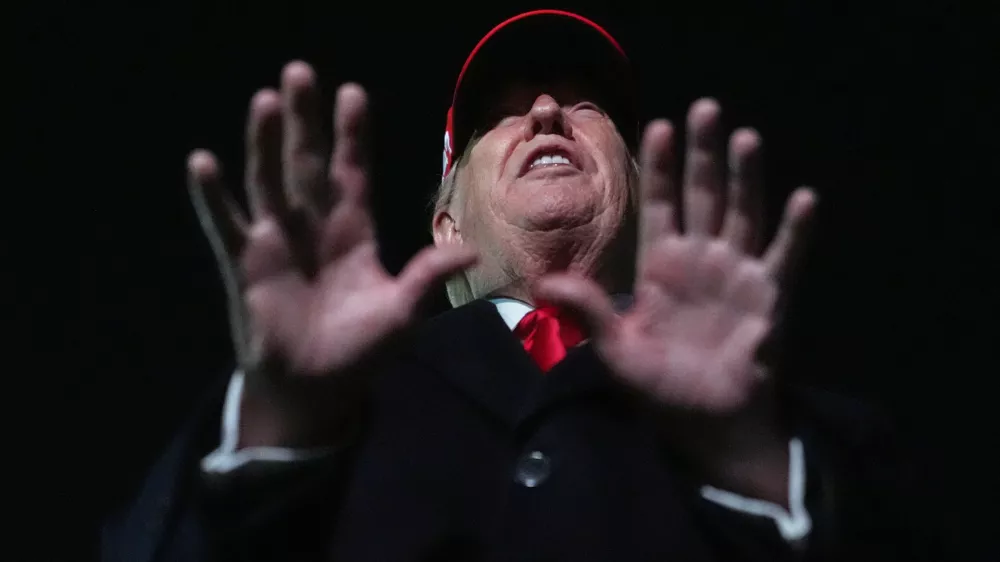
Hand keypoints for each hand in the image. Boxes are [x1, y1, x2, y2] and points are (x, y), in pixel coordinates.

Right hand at [188, 62, 476, 445]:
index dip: (351, 135)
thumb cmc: (360, 352)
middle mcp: (313, 226)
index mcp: (353, 232)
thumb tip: (472, 251)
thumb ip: (428, 278)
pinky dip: (214, 197)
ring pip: (268, 181)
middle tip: (300, 72)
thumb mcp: (402, 315)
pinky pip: (227, 224)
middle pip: (306, 163)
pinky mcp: (246, 265)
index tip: (351, 93)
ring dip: (264, 143)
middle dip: (305, 120)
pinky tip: (203, 162)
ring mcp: (276, 242)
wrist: (316, 391)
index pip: (352, 172)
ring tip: (265, 100)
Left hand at [535, 99, 815, 414]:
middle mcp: (701, 259)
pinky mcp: (770, 297)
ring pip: (742, 213)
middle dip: (702, 154)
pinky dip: (794, 230)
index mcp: (662, 266)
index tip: (659, 126)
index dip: (659, 167)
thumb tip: (543, 283)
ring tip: (745, 137)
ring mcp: (738, 274)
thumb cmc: (660, 389)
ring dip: (745, 177)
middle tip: (706, 108)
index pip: (659, 205)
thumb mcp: (615, 350)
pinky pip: (784, 257)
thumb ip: (588, 311)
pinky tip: (802, 198)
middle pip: (702, 195)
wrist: (707, 425)